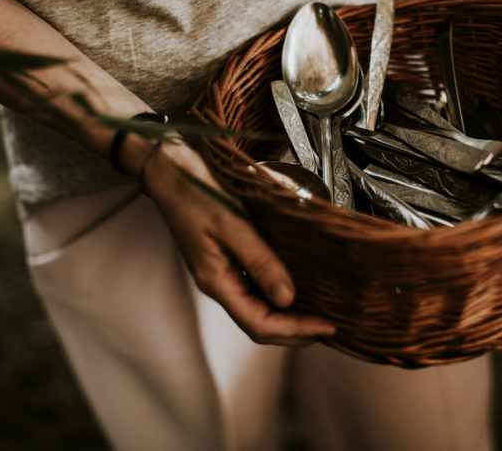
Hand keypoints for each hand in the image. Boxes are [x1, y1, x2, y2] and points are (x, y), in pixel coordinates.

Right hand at [140, 140, 335, 346]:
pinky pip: (258, 285)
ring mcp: (224, 271)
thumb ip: (260, 261)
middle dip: (296, 330)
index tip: (326, 325)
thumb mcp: (232, 225)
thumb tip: (287, 298)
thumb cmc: (194, 192)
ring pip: (260, 307)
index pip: (259, 324)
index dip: (295, 330)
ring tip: (320, 311)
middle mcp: (220, 282)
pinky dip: (280, 291)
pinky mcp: (230, 257)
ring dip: (291, 315)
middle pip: (261, 323)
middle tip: (330, 326)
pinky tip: (300, 285)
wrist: (170, 170)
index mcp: (217, 281)